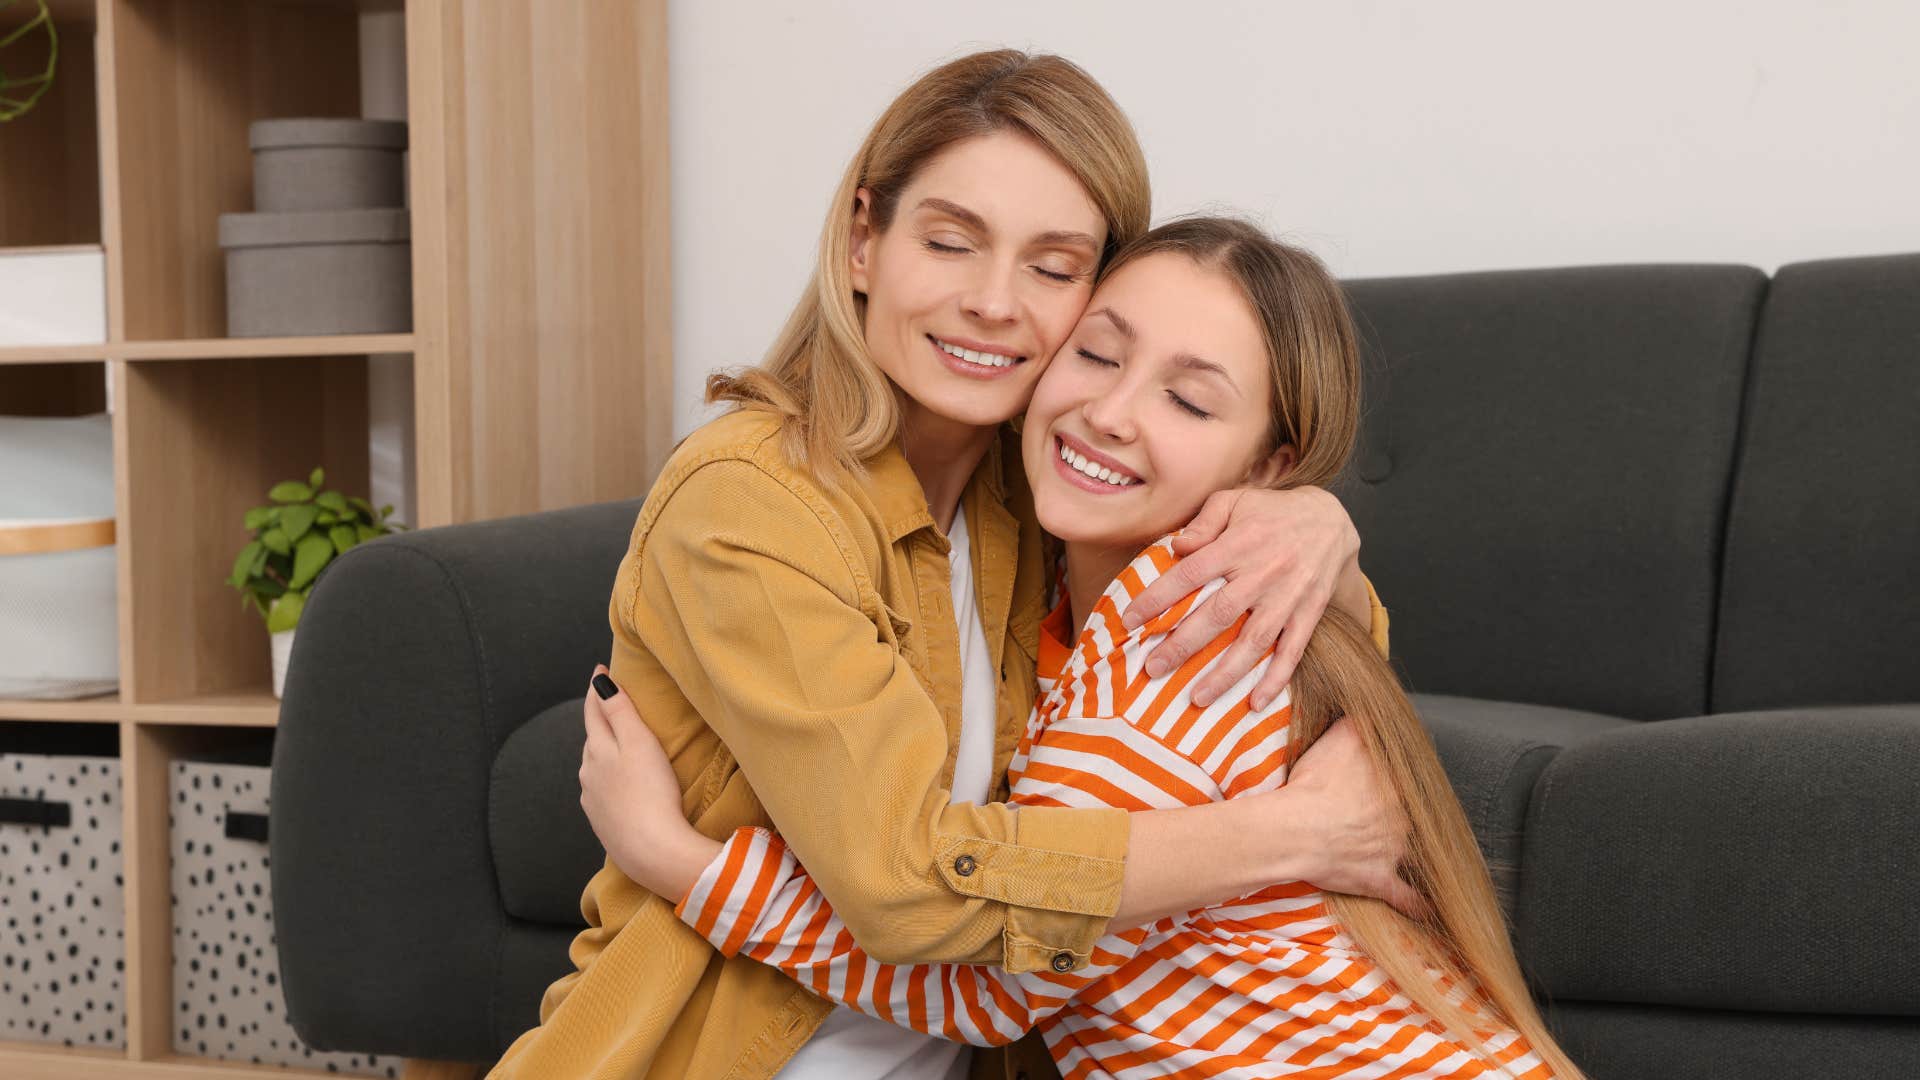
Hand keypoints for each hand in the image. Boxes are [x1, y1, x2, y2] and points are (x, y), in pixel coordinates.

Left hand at [578, 665, 719, 897]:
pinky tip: (619, 785)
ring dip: (603, 752)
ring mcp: (593, 801)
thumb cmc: (651, 792)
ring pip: (594, 767)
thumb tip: (599, 681)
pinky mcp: (604, 823)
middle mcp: (588, 774)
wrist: (652, 850)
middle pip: (592, 739)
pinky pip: (601, 792)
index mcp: (597, 750)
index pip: (593, 712)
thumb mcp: (638, 742)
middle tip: (610, 703)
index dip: (597, 689)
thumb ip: (619, 710)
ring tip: (617, 744)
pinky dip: (608, 780)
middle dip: (599, 720)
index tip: (600, 669)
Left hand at [1123, 486, 1359, 708]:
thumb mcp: (1234, 500)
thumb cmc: (1272, 511)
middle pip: (1218, 615)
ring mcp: (1288, 597)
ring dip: (1226, 674)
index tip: (1130, 620)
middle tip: (1153, 669)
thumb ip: (1203, 522)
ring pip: (1254, 641)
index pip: (1190, 574)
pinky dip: (1276, 678)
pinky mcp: (1309, 614)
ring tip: (1198, 698)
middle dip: (1183, 645)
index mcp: (1238, 544)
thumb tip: (1176, 548)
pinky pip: (1293, 651)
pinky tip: (1255, 703)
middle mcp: (1263, 573)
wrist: (1333, 520)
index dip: (1158, 598)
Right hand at [1278, 716, 1423, 917]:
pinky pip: (1407, 897)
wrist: (1297, 829)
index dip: (1395, 782)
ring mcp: (1393, 851)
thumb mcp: (1340, 737)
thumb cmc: (1314, 785)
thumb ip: (1360, 723)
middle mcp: (1402, 817)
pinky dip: (1420, 905)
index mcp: (1394, 785)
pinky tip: (1433, 912)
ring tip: (1414, 855)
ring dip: (1414, 854)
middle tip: (1382, 814)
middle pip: (1412, 815)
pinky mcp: (1379, 879)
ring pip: (1414, 852)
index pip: (1406, 780)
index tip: (1385, 784)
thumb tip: (1370, 711)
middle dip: (1402, 816)